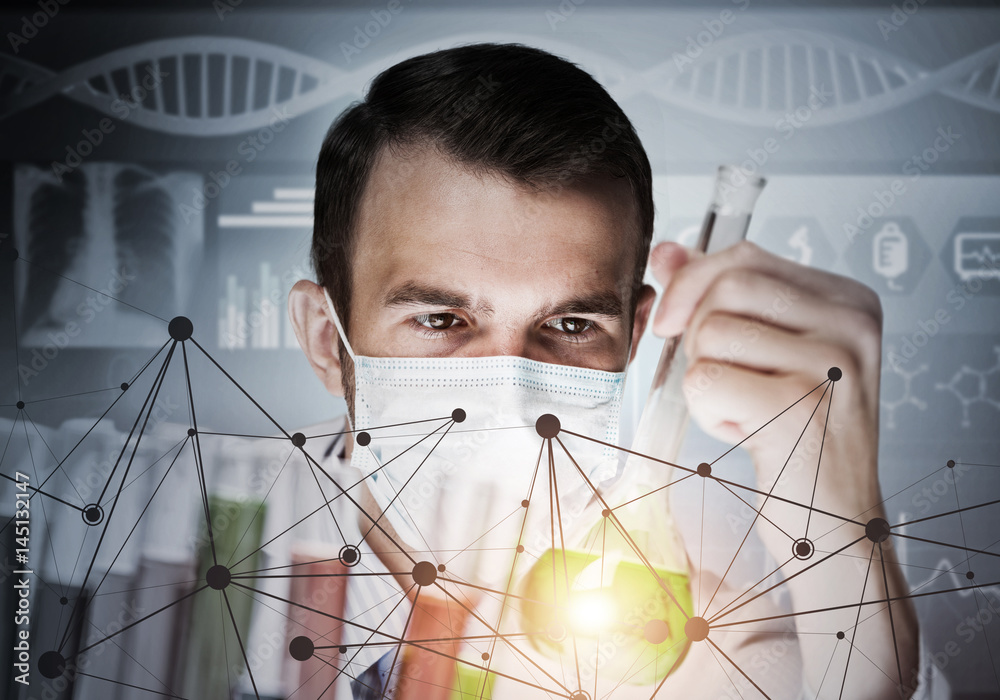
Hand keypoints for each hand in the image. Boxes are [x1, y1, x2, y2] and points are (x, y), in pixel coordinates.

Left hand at [649, 240, 883, 532]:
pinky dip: (707, 412)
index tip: (674, 321)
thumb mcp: (767, 355)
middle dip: (697, 332)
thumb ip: (718, 296)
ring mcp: (831, 365)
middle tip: (721, 377)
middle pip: (725, 286)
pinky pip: (704, 381)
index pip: (745, 257)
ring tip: (746, 409)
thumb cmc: (798, 437)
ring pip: (710, 333)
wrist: (834, 525)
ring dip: (705, 378)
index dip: (693, 284)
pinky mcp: (799, 408)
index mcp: (849, 302)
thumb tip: (668, 252)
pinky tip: (746, 432)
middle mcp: (851, 324)